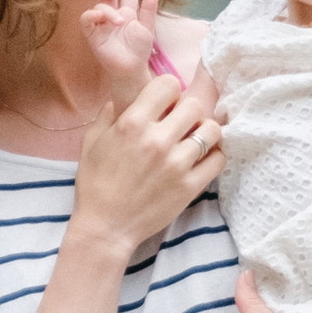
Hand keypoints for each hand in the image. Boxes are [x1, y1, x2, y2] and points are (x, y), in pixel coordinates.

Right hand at [73, 0, 221, 254]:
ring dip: (204, 131)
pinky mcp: (191, 186)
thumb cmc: (95, 184)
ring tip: (193, 140)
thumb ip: (110, 114)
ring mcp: (177, 164)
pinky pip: (219, 159)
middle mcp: (157, 140)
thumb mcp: (92, 142)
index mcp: (132, 124)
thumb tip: (123, 95)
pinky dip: (213, 155)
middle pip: (194, 105)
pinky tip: (201, 158)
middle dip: (187, 111)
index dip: (168, 92)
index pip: (169, 84)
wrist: (106, 227)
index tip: (165, 103)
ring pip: (212, 130)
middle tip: (180, 123)